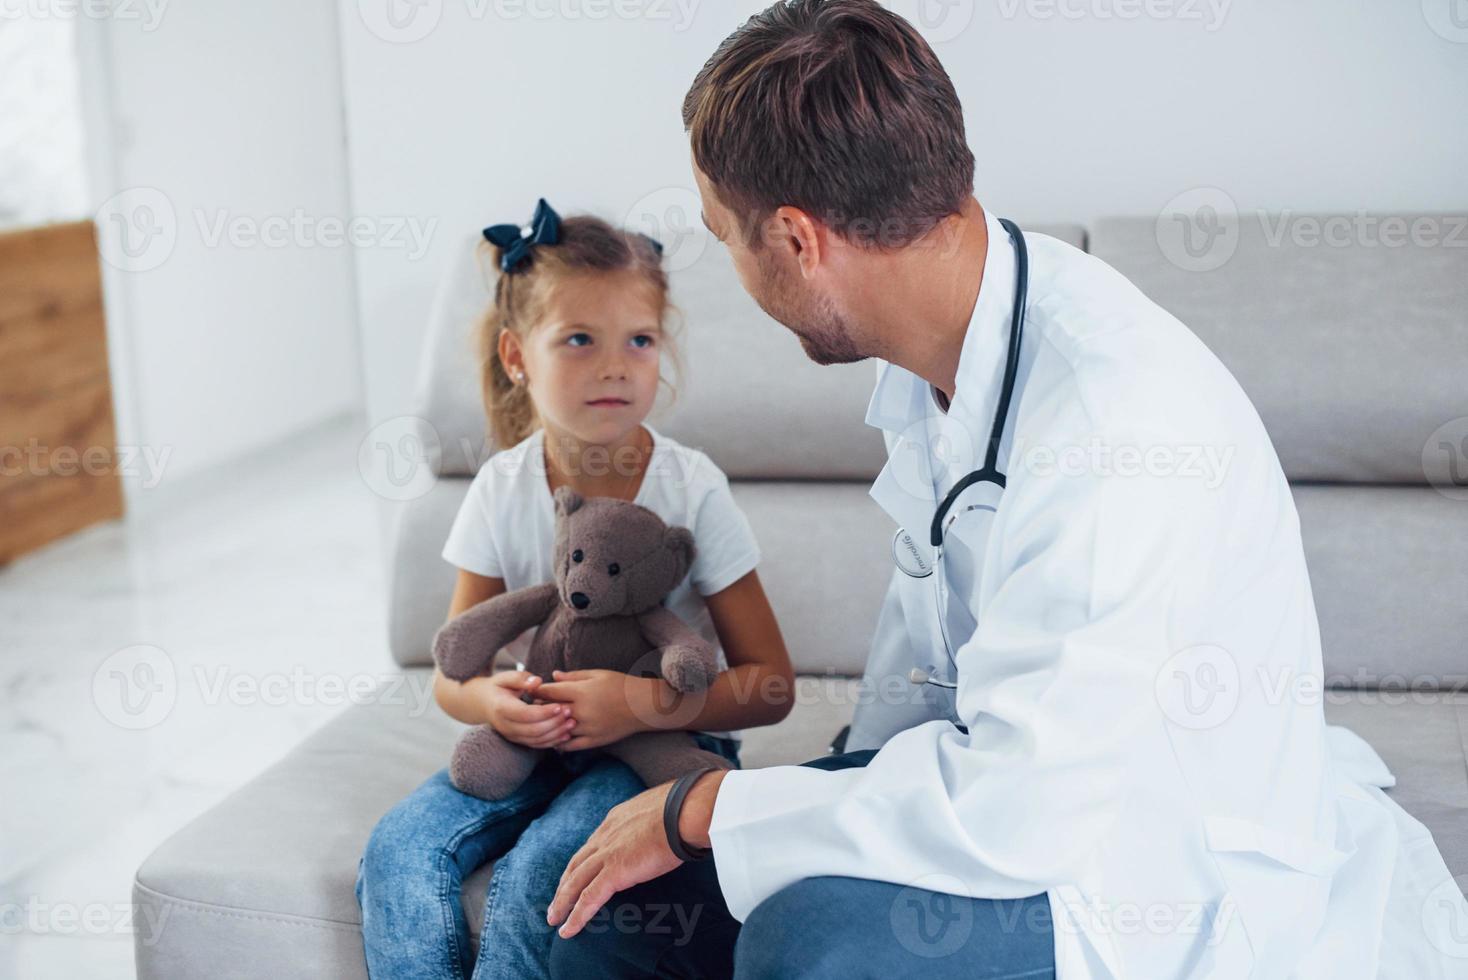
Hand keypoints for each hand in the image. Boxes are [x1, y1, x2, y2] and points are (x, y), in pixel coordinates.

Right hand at [484, 670, 574, 748]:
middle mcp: (505, 726)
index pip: (526, 714)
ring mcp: (511, 736)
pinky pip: (537, 745)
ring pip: (536, 740)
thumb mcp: (505, 677)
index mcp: (501, 708)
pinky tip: (566, 735)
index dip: (544, 712)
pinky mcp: (518, 741)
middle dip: (554, 723)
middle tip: (570, 712)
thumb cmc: (498, 687)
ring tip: (572, 723)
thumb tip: (537, 682)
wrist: (483, 704)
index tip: (561, 704)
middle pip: (533, 730)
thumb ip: (521, 678)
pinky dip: (552, 742)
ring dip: (556, 733)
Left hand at [535, 669, 663, 751]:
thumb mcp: (596, 674)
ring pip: (557, 731)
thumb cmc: (620, 685)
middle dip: (540, 709)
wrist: (643, 705)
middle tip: (533, 707)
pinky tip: (555, 739)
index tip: (532, 691)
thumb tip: (552, 676)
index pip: (549, 692)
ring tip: (541, 724)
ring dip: (548, 727)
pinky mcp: (594, 741)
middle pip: (549, 712)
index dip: (537, 691)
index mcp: (581, 692)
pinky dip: (560, 743)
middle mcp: (582, 711)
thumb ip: (573, 676)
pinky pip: (570, 746)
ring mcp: (587, 728)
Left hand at [546, 770, 726, 937]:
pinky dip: (576, 915)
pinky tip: (568, 930)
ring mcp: (608, 853)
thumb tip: (667, 829)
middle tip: (557, 902)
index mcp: (616, 819)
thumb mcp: (661, 811)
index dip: (583, 862)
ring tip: (554, 919)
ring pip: (575, 882)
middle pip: (577, 863)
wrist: (686, 810)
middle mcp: (606, 835)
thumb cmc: (684, 809)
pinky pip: (588, 898)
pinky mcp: (614, 871)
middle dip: (565, 883)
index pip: (593, 844)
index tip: (577, 874)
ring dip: (562, 902)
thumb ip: (655, 823)